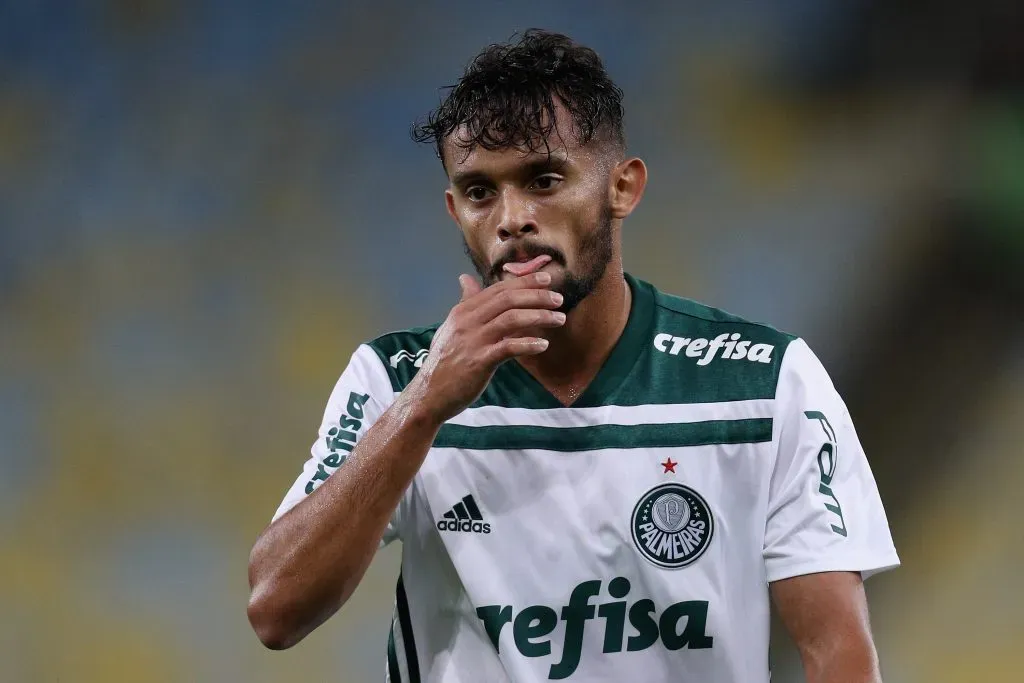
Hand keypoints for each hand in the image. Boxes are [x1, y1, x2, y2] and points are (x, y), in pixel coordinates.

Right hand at [409, 271, 565, 423]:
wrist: (429, 394)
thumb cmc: (445, 362)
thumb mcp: (452, 327)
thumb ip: (465, 303)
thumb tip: (465, 278)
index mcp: (463, 311)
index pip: (498, 289)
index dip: (525, 282)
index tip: (547, 279)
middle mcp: (467, 321)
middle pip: (508, 299)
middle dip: (537, 295)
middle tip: (559, 298)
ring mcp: (474, 341)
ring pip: (512, 319)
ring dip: (539, 317)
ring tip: (559, 319)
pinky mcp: (480, 361)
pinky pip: (509, 347)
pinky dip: (528, 344)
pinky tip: (543, 344)